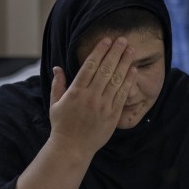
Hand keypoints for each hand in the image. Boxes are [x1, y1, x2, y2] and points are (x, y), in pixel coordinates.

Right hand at [48, 36, 136, 155]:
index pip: (89, 66)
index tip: (106, 40)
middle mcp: (90, 97)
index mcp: (75, 92)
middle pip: (105, 69)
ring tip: (130, 50)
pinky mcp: (112, 116)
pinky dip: (129, 81)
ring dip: (124, 63)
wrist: (72, 148)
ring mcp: (103, 106)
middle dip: (115, 53)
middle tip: (122, 40)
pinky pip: (122, 95)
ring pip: (116, 80)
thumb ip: (58, 84)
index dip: (99, 51)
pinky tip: (133, 70)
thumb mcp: (54, 104)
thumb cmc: (62, 126)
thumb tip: (57, 67)